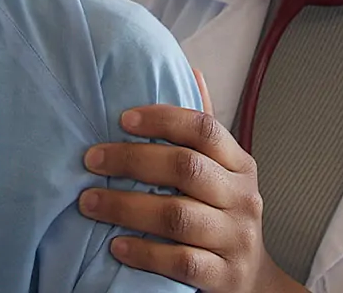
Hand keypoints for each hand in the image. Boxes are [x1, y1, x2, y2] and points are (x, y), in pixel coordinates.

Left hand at [79, 69, 305, 292]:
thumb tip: (191, 71)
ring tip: (89, 202)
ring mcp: (236, 238)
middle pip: (186, 168)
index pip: (205, 129)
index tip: (123, 118)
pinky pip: (181, 262)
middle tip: (92, 160)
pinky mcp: (224, 276)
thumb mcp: (224, 172)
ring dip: (126, 207)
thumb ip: (204, 130)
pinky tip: (116, 245)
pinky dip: (145, 252)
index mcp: (240, 165)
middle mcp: (243, 198)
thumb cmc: (225, 216)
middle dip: (132, 161)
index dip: (163, 119)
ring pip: (177, 216)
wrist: (253, 280)